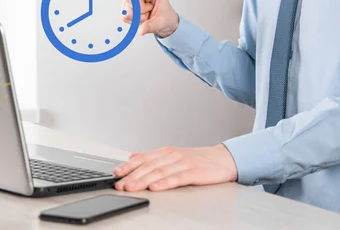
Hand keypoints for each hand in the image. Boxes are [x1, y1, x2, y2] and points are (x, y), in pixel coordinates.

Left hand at [113, 145, 237, 191]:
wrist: (223, 159)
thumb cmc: (198, 159)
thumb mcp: (172, 155)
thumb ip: (152, 157)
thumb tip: (133, 156)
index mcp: (165, 152)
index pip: (143, 159)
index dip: (128, 166)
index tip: (116, 174)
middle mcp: (172, 155)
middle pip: (148, 166)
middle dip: (132, 176)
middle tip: (120, 184)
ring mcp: (183, 163)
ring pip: (159, 171)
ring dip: (143, 180)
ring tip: (132, 187)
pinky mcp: (193, 172)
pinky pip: (177, 178)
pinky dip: (165, 183)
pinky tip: (155, 187)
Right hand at [122, 0, 179, 37]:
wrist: (163, 24)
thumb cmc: (165, 17)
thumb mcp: (162, 21)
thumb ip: (152, 25)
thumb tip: (141, 30)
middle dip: (139, 11)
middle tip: (149, 13)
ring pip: (126, 10)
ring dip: (137, 18)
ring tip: (147, 16)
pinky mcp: (126, 8)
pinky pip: (124, 17)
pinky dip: (133, 21)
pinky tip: (141, 19)